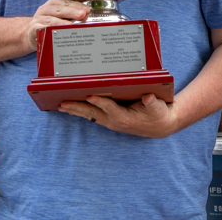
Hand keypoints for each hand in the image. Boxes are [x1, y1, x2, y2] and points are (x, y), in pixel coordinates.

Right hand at [25, 0, 88, 51]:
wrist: (31, 33)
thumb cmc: (48, 25)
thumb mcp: (59, 18)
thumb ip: (71, 16)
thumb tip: (85, 16)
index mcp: (53, 4)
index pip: (66, 3)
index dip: (77, 6)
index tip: (87, 9)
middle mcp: (45, 10)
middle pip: (59, 9)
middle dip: (72, 11)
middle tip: (82, 14)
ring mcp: (38, 19)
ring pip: (51, 20)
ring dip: (61, 22)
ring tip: (71, 25)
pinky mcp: (34, 29)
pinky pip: (41, 29)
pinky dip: (48, 30)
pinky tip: (56, 32)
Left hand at [59, 93, 178, 137]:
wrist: (160, 127)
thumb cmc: (159, 114)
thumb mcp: (158, 107)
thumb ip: (152, 102)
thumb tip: (148, 96)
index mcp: (125, 118)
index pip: (110, 108)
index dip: (100, 102)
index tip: (89, 95)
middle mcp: (115, 121)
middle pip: (93, 113)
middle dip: (77, 107)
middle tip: (62, 103)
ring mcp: (111, 122)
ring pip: (90, 115)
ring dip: (75, 110)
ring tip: (60, 106)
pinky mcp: (110, 120)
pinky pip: (93, 116)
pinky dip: (81, 112)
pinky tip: (72, 108)